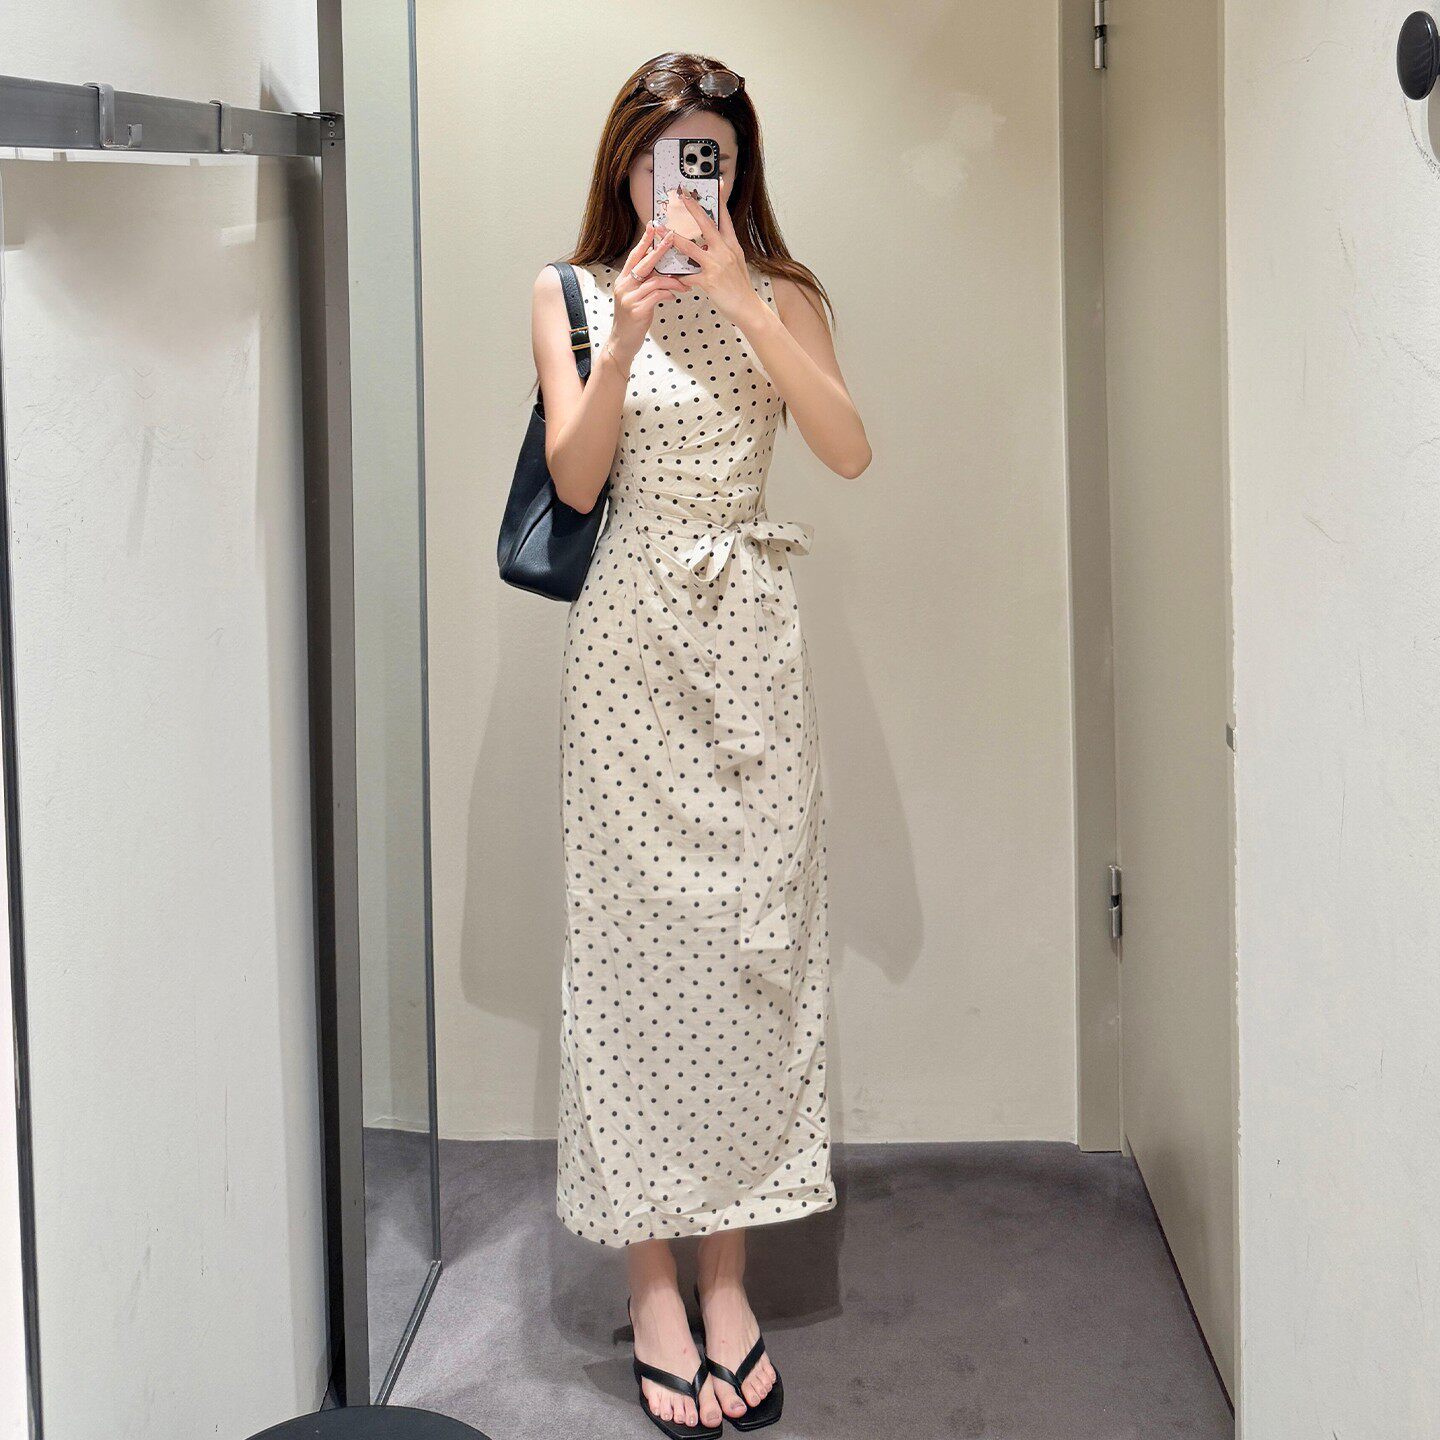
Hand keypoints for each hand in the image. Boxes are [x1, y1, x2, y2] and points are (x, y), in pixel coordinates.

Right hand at [609, 222, 689, 359]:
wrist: (622, 342)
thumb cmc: (633, 319)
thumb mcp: (636, 298)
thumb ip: (646, 284)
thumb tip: (663, 274)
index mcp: (623, 280)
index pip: (634, 256)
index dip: (644, 241)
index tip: (653, 226)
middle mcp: (624, 286)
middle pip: (643, 263)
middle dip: (659, 249)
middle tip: (672, 237)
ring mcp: (629, 298)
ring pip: (654, 280)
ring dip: (672, 281)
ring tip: (684, 285)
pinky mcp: (637, 310)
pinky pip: (657, 296)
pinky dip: (668, 294)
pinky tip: (674, 297)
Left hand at [664, 179, 763, 327]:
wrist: (748, 309)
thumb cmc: (740, 287)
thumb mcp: (737, 262)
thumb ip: (725, 249)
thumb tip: (713, 241)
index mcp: (732, 246)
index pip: (725, 218)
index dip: (720, 200)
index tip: (717, 183)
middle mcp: (725, 252)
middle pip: (707, 225)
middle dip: (693, 209)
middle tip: (681, 195)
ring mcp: (717, 265)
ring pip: (691, 247)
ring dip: (673, 238)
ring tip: (661, 230)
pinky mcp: (710, 281)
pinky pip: (688, 276)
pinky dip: (677, 276)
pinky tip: (668, 273)